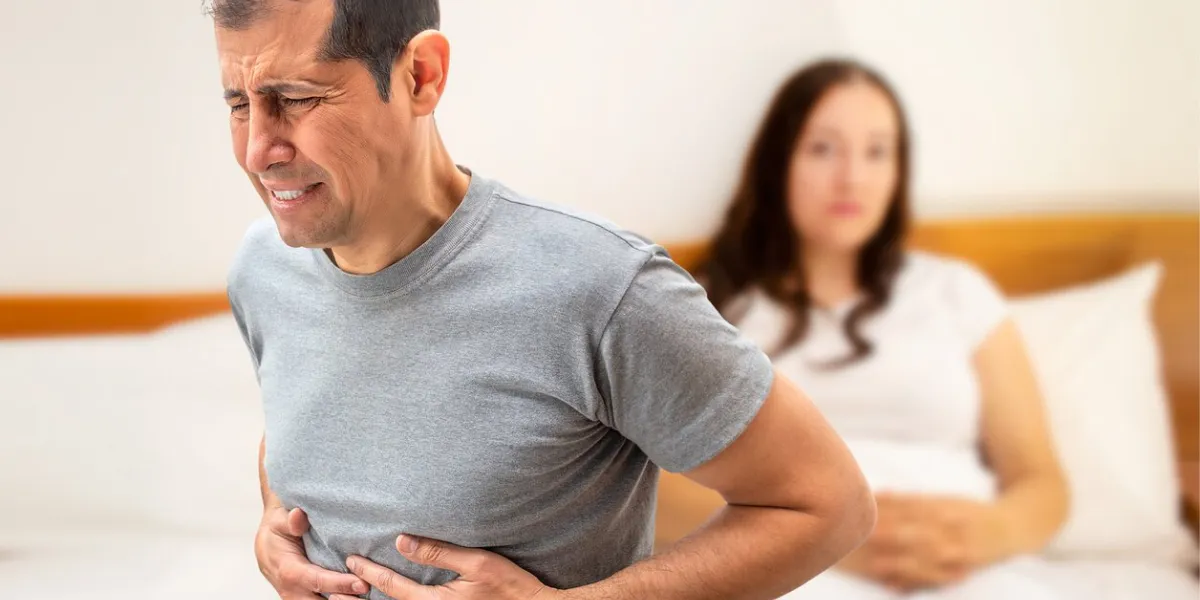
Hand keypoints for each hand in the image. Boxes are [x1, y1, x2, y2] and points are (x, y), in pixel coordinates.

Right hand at [255, 505, 369, 598]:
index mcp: (288, 570)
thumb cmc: (278, 529)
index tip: (362, 583)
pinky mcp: (303, 599)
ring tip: (365, 596)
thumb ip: (291, 520)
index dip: (340, 584)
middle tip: (369, 591)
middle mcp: (291, 590)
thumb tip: (298, 515)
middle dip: (345, 599)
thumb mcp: (281, 520)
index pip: (317, 581)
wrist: (267, 541)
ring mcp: (297, 598)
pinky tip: (356, 596)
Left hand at [332, 534, 558, 599]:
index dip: (369, 572)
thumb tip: (402, 542)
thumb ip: (438, 552)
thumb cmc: (510, 585)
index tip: (349, 560)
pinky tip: (393, 594)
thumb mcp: (477, 563)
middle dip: (364, 592)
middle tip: (339, 580)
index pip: (392, 587)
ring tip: (356, 589)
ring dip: (379, 599)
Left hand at [837, 494, 1010, 591]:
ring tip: (875, 565)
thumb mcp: (945, 500)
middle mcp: (953, 526)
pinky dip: (916, 583)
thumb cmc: (970, 512)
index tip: (860, 514)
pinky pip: (937, 578)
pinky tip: (895, 588)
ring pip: (926, 556)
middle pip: (917, 530)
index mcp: (944, 506)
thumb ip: (913, 500)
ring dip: (900, 562)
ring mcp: (961, 548)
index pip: (910, 508)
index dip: (885, 512)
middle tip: (862, 537)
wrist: (1016, 525)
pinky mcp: (966, 567)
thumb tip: (880, 494)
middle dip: (890, 534)